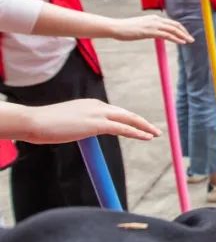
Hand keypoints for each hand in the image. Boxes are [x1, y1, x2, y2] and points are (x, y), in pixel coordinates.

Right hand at [21, 99, 160, 143]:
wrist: (34, 121)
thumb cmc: (44, 125)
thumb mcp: (66, 123)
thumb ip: (77, 126)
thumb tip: (79, 133)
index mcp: (90, 104)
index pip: (115, 112)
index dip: (129, 119)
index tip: (138, 126)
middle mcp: (97, 105)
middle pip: (126, 113)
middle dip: (142, 122)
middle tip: (154, 130)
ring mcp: (97, 113)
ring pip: (128, 119)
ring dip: (144, 127)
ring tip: (156, 134)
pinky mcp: (96, 124)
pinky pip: (122, 128)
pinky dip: (137, 132)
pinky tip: (147, 137)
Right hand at [110, 14, 192, 43]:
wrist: (116, 27)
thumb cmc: (127, 28)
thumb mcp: (141, 27)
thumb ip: (150, 29)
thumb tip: (156, 35)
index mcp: (154, 18)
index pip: (171, 23)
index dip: (180, 29)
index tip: (185, 34)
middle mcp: (156, 19)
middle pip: (175, 25)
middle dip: (184, 32)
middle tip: (191, 39)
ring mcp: (153, 25)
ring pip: (173, 29)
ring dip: (183, 36)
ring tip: (189, 41)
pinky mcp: (150, 31)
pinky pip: (167, 35)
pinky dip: (176, 38)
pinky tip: (181, 42)